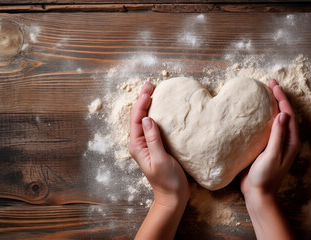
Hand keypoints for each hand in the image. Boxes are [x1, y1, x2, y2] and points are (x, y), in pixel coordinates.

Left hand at [129, 81, 189, 206]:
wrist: (173, 196)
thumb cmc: (167, 181)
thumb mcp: (160, 160)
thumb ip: (153, 140)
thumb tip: (148, 119)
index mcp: (137, 146)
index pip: (137, 120)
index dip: (141, 103)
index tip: (148, 90)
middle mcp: (141, 143)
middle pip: (139, 117)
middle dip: (143, 100)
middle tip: (150, 84)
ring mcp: (149, 144)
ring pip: (147, 120)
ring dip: (150, 105)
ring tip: (154, 91)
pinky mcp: (159, 146)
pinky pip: (156, 126)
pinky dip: (158, 115)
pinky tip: (163, 109)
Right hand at [241, 78, 300, 197]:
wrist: (258, 194)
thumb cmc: (265, 177)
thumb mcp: (272, 155)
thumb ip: (277, 136)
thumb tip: (282, 114)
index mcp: (290, 141)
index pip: (288, 114)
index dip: (281, 98)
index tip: (272, 85)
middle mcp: (285, 139)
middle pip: (284, 113)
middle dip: (278, 97)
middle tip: (269, 83)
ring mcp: (276, 142)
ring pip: (276, 118)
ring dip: (271, 105)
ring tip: (263, 92)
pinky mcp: (266, 146)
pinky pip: (267, 126)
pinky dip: (263, 116)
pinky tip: (255, 112)